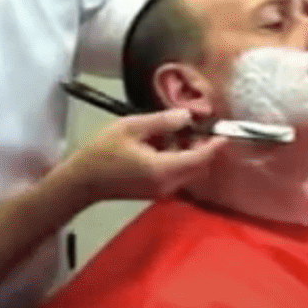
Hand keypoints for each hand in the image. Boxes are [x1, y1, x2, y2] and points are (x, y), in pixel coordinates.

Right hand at [65, 108, 227, 207]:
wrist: (83, 181)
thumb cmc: (103, 152)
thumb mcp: (132, 127)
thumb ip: (162, 121)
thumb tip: (187, 116)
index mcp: (164, 168)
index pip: (201, 158)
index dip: (216, 144)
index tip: (224, 131)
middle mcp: (168, 184)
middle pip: (199, 167)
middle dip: (205, 148)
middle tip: (200, 125)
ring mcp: (162, 191)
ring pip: (190, 172)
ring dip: (191, 153)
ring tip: (179, 130)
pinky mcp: (156, 191)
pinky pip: (178, 175)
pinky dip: (180, 160)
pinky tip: (165, 143)